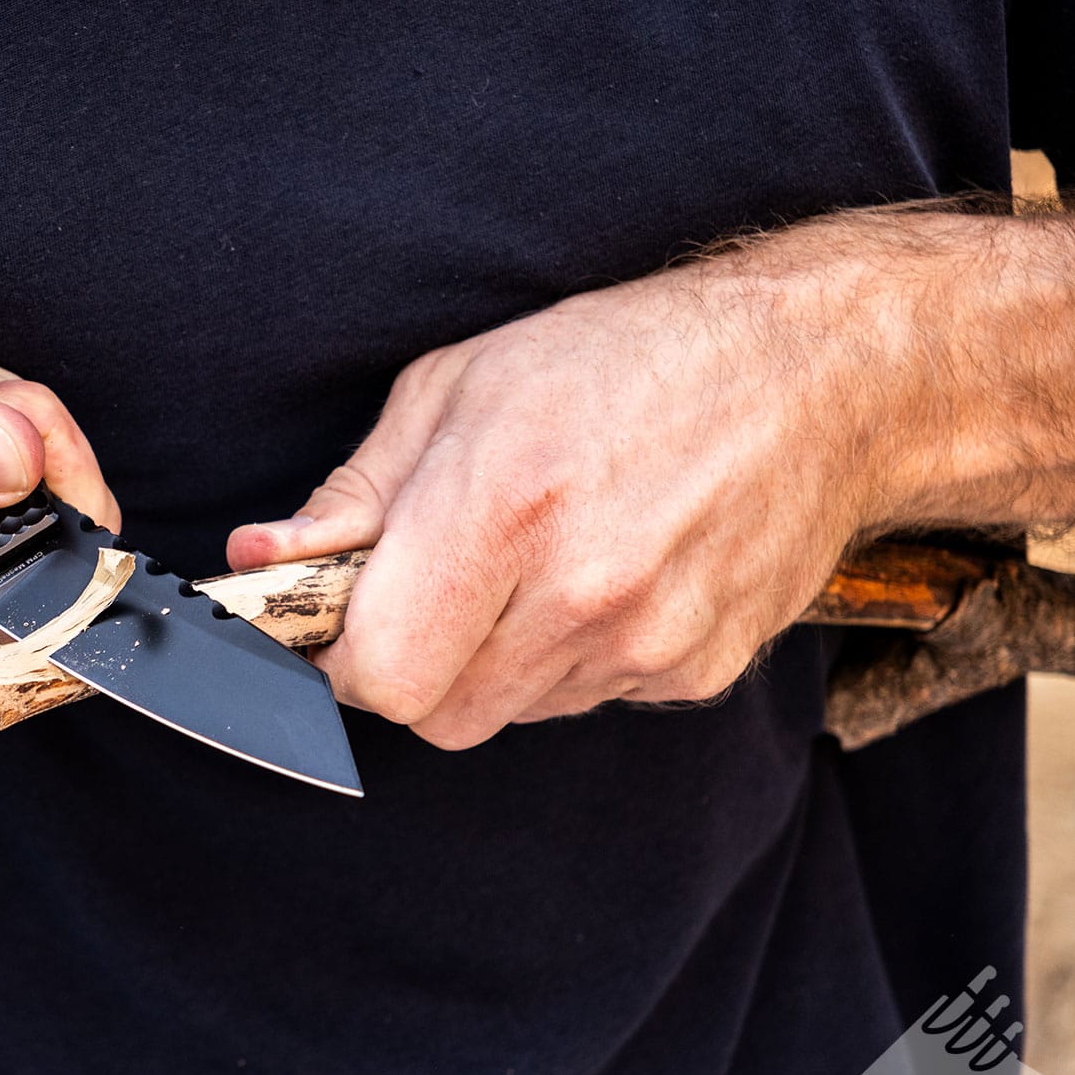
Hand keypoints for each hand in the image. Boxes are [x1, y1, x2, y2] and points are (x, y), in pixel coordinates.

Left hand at [227, 234, 913, 747]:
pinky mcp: (696, 671)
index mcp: (500, 505)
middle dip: (415, 667)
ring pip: (511, 713)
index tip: (346, 627)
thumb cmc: (619, 358)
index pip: (380, 675)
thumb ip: (354, 494)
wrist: (814, 373)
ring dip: (494, 662)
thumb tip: (260, 562)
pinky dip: (572, 659)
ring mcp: (647, 640)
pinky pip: (588, 699)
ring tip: (536, 562)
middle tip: (439, 588)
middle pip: (438, 716)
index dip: (345, 662)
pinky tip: (605, 576)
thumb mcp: (459, 386)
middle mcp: (579, 588)